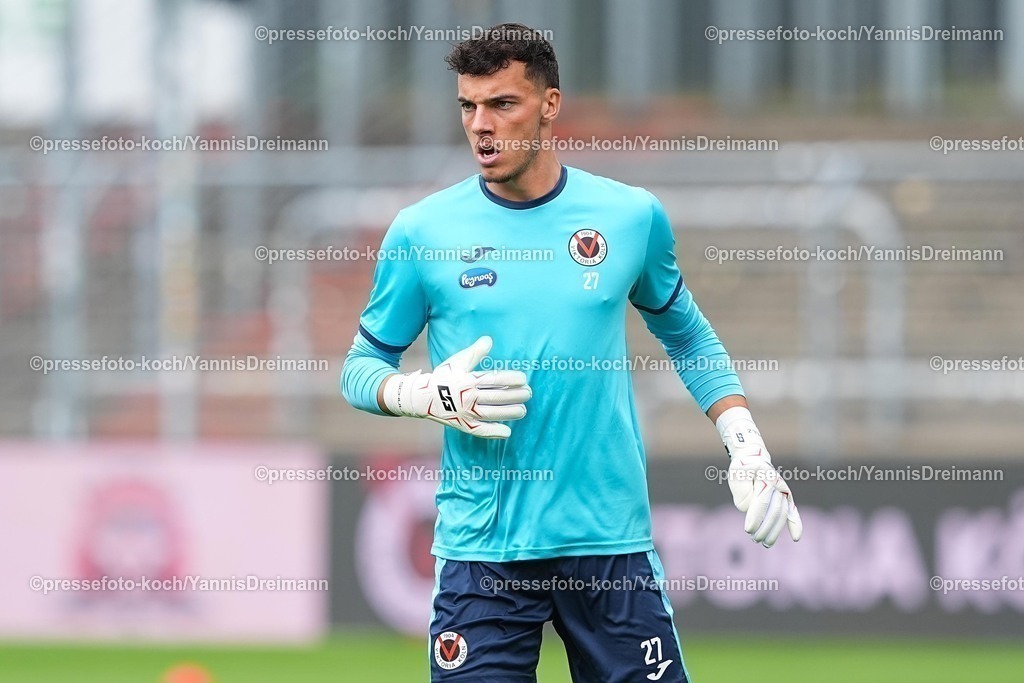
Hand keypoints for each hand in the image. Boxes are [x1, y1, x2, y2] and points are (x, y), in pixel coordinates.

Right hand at [382, 336, 530, 438]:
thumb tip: (489, 339)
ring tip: (523, 410)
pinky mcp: (463, 425)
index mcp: (468, 380)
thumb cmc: (442, 377)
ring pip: (491, 413)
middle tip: (528, 393)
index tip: (523, 379)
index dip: (510, 379)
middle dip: (514, 395)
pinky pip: (480, 430)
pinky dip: (493, 432)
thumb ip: (474, 352)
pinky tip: (508, 432)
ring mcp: (465, 413)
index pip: (493, 379)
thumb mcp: (457, 362)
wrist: (421, 397)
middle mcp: (468, 397)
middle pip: (495, 397)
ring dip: (509, 413)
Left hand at [718, 408, 802, 547]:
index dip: (756, 516)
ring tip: (766, 543)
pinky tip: (796, 538)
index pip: (762, 500)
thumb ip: (743, 492)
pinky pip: (792, 511)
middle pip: (775, 510)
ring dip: (775, 530)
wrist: (753, 458)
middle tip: (754, 539)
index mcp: (766, 476)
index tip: (748, 529)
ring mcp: (783, 491)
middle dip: (765, 528)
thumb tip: (749, 509)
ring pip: (782, 513)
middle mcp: (778, 484)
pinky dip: (795, 524)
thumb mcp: (737, 475)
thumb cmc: (742, 468)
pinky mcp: (785, 497)